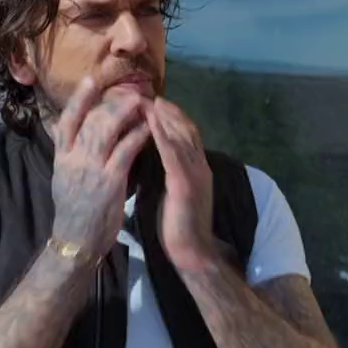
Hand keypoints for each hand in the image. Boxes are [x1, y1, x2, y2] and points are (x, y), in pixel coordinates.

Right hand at [49, 76, 150, 258]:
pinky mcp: (110, 179)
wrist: (76, 241)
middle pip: (92, 118)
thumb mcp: (62, 177)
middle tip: (131, 91)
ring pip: (108, 128)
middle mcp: (74, 157)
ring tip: (143, 103)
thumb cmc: (73, 211)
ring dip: (127, 112)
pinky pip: (126, 149)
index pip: (67, 119)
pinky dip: (138, 134)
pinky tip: (150, 128)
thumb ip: (66, 152)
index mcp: (62, 156)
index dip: (79, 98)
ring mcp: (92, 167)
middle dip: (112, 102)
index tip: (92, 80)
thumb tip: (63, 129)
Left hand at [147, 99, 218, 271]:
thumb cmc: (178, 228)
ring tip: (148, 100)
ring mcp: (195, 174)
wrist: (192, 254)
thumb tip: (150, 158)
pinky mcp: (185, 185)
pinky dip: (163, 136)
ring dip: (164, 117)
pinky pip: (174, 155)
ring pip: (182, 137)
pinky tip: (151, 122)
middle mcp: (199, 166)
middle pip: (185, 129)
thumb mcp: (171, 193)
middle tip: (148, 93)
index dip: (171, 117)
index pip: (186, 135)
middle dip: (167, 111)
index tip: (154, 102)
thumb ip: (167, 174)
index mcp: (196, 169)